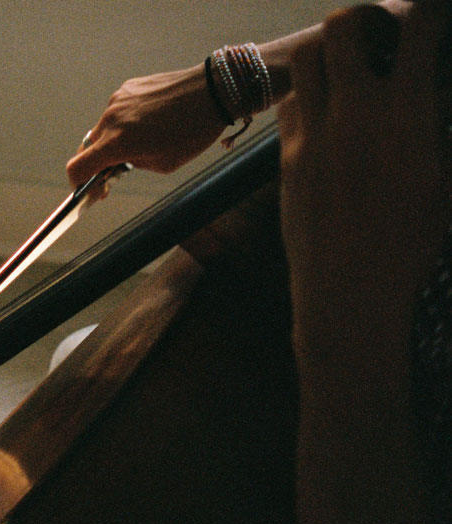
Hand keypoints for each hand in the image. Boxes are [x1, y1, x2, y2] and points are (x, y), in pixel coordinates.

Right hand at [66, 63, 226, 186]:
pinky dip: (126, 122)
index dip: (78, 182)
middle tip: (116, 173)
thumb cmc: (192, 132)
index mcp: (117, 143)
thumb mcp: (162, 164)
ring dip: (114, 140)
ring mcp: (118, 100)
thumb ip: (133, 164)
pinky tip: (149, 124)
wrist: (211, 92)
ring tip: (143, 143)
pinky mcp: (128, 87)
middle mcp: (111, 120)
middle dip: (100, 162)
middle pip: (90, 148)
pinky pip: (118, 111)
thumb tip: (120, 160)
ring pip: (104, 128)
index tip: (88, 188)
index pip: (77, 167)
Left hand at [278, 0, 451, 357]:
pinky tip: (325, 117)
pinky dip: (307, 98)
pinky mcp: (287, 163)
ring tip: (349, 75)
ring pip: (304, 66)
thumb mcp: (446, 184)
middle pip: (340, 29)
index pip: (418, 26)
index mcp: (406, 116)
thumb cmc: (412, 249)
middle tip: (379, 38)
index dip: (427, 8)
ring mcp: (311, 139)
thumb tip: (429, 97)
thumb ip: (439, 125)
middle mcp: (352, 117)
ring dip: (328, 57)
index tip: (428, 14)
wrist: (350, 296)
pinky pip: (289, 110)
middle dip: (362, 20)